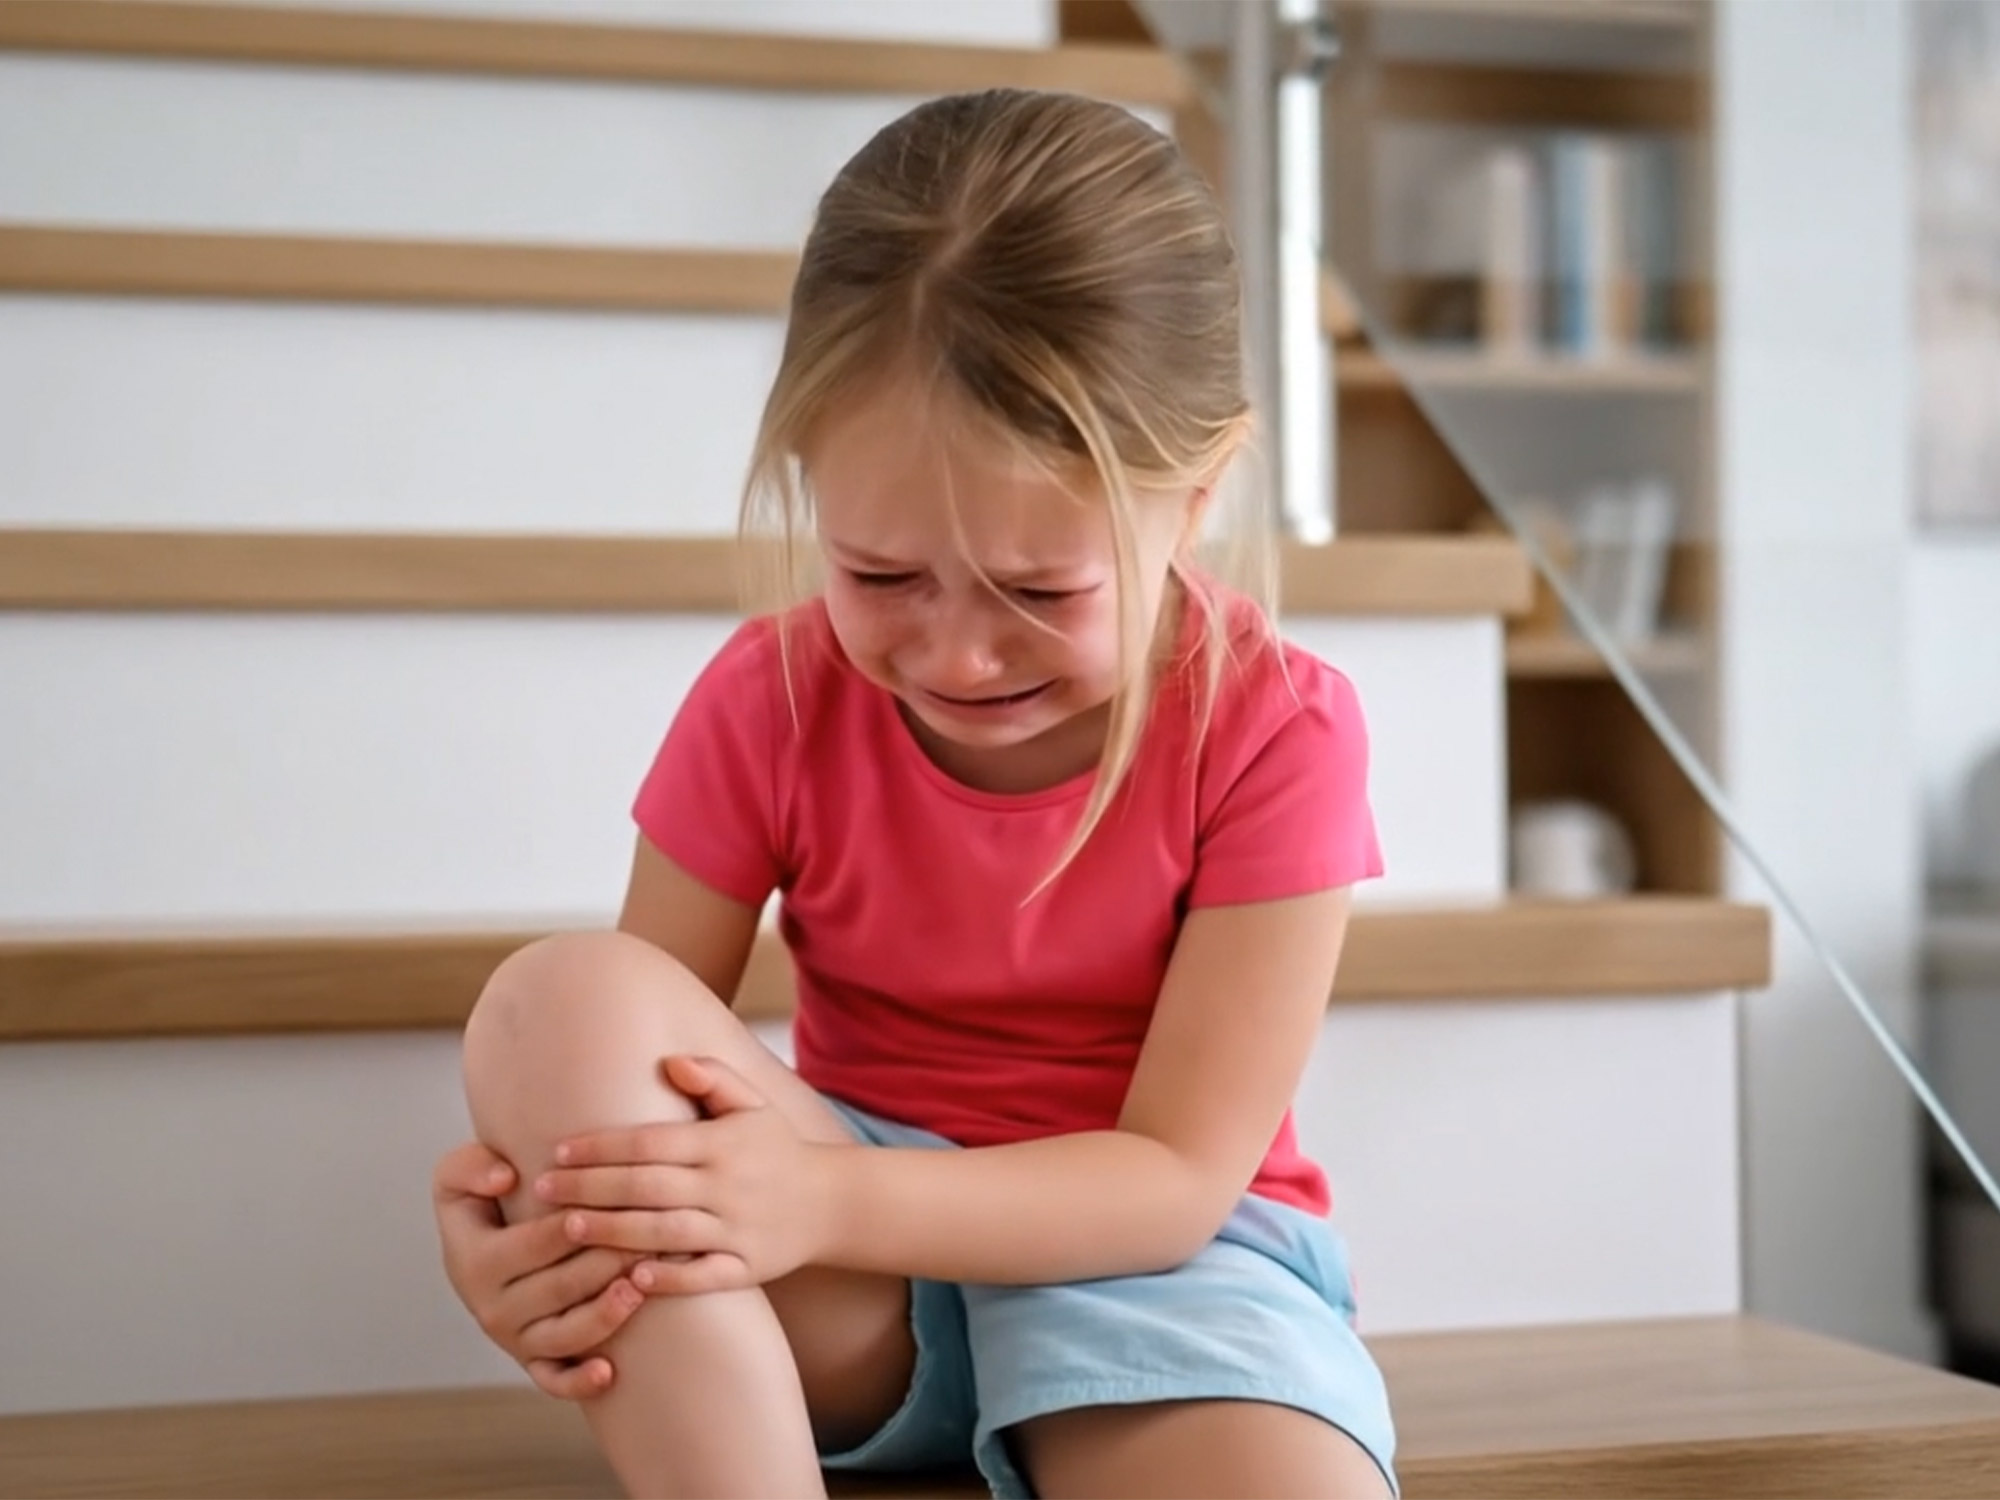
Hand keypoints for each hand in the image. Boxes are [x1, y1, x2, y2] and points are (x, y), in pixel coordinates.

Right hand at [431, 1139, 647, 1398]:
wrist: (482, 1249)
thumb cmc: (482, 1205)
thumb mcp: (457, 1177)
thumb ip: (469, 1168)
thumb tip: (504, 1179)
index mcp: (475, 1263)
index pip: (531, 1244)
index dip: (570, 1226)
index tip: (606, 1206)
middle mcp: (492, 1308)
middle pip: (556, 1289)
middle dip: (602, 1264)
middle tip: (646, 1241)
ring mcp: (515, 1339)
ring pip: (562, 1337)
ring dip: (602, 1316)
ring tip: (637, 1290)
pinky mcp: (534, 1362)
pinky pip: (554, 1381)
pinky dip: (578, 1383)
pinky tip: (608, 1373)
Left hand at [535, 1056, 838, 1294]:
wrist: (832, 1202)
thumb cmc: (777, 1150)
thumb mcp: (753, 1104)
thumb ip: (712, 1078)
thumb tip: (668, 1062)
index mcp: (722, 1143)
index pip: (650, 1142)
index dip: (601, 1147)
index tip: (558, 1151)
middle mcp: (728, 1185)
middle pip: (648, 1187)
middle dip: (590, 1187)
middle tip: (542, 1190)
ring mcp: (738, 1229)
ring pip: (666, 1233)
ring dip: (614, 1231)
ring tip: (568, 1229)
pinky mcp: (748, 1268)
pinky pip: (703, 1278)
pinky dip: (668, 1280)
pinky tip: (629, 1279)